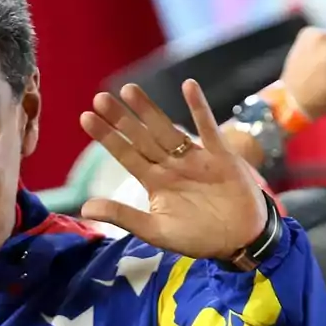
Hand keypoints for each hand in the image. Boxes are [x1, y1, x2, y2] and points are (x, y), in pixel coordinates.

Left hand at [79, 81, 266, 258]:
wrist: (241, 240)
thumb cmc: (198, 237)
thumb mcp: (156, 231)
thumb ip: (123, 216)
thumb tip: (85, 208)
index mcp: (155, 182)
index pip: (126, 155)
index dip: (107, 138)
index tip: (86, 118)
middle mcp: (171, 166)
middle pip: (141, 138)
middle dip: (122, 119)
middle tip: (100, 98)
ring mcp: (195, 158)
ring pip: (167, 129)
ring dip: (149, 110)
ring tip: (129, 90)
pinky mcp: (220, 156)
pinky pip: (208, 128)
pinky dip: (200, 108)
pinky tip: (188, 86)